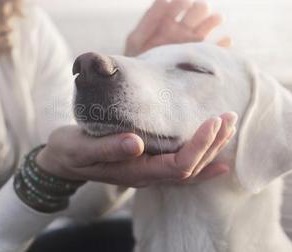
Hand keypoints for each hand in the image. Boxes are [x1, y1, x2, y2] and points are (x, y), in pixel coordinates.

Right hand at [36, 112, 236, 187]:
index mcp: (136, 172)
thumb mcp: (82, 148)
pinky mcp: (148, 164)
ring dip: (212, 149)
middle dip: (213, 143)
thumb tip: (135, 143)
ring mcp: (149, 172)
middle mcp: (147, 175)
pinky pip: (182, 168)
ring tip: (228, 127)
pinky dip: (203, 163)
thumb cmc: (70, 152)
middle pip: (191, 167)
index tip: (212, 121)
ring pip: (190, 168)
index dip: (199, 146)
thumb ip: (108, 148)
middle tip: (228, 117)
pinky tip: (218, 159)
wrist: (62, 160)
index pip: (179, 165)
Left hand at [125, 0, 231, 56]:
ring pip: (212, 23)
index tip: (183, 3)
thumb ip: (151, 17)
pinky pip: (219, 49)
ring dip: (214, 19)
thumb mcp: (138, 39)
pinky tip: (223, 41)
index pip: (182, 0)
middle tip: (194, 17)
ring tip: (213, 21)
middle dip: (200, 6)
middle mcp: (183, 28)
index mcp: (167, 19)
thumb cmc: (137, 62)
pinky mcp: (202, 58)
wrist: (143, 86)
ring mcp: (194, 42)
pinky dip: (223, 44)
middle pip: (200, 8)